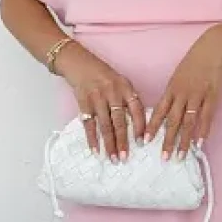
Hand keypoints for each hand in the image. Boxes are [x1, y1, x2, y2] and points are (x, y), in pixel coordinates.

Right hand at [55, 43, 144, 161]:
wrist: (79, 63)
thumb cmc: (103, 75)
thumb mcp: (120, 82)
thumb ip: (128, 100)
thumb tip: (138, 125)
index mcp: (125, 87)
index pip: (137, 109)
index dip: (140, 127)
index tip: (142, 142)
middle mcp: (112, 93)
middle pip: (120, 121)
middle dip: (123, 141)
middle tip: (125, 158)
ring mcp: (97, 98)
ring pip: (104, 125)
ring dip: (109, 144)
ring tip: (112, 158)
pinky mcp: (83, 102)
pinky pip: (89, 124)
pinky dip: (92, 138)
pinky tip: (95, 150)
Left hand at [145, 24, 221, 157]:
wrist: (213, 47)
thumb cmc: (194, 61)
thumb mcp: (178, 75)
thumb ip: (173, 93)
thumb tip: (166, 111)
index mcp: (172, 88)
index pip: (159, 111)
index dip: (152, 127)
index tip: (145, 141)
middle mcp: (182, 94)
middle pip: (172, 121)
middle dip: (167, 140)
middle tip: (163, 157)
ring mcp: (198, 95)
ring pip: (188, 122)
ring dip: (184, 141)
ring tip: (180, 156)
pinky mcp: (212, 96)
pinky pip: (206, 116)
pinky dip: (203, 131)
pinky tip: (199, 143)